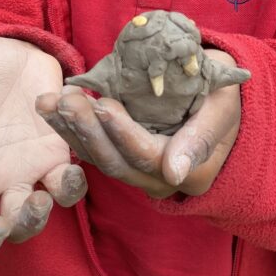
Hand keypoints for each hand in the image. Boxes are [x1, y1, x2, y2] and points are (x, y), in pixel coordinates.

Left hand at [36, 50, 241, 198]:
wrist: (223, 100)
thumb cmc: (225, 96)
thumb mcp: (223, 107)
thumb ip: (201, 137)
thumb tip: (173, 172)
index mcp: (188, 171)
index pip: (147, 155)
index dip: (122, 132)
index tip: (102, 103)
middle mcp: (160, 180)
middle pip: (117, 162)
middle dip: (88, 130)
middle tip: (67, 100)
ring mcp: (141, 172)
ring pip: (100, 158)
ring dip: (72, 130)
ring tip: (50, 102)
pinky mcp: (126, 158)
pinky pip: (96, 150)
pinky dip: (74, 129)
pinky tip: (54, 109)